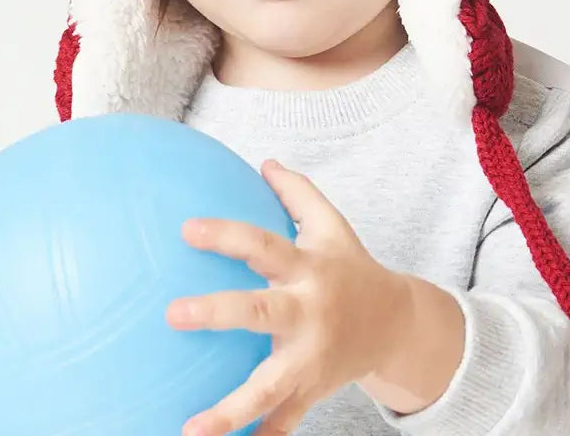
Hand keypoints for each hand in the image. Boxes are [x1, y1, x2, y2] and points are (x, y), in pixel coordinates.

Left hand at [165, 160, 412, 435]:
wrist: (397, 325)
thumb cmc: (352, 267)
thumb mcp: (333, 225)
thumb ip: (298, 193)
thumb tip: (264, 161)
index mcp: (309, 269)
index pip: (264, 245)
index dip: (228, 235)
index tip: (186, 229)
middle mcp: (309, 313)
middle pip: (262, 313)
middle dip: (220, 313)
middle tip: (173, 314)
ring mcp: (310, 360)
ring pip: (269, 388)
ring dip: (230, 411)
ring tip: (190, 430)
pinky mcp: (311, 393)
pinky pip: (282, 424)